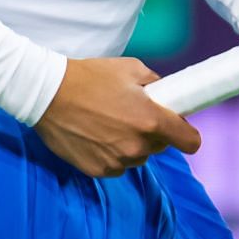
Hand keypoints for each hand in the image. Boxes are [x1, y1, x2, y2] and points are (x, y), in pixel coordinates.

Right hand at [33, 55, 202, 178]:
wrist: (48, 94)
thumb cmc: (90, 77)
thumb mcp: (130, 68)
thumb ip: (155, 83)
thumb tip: (164, 94)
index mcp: (151, 120)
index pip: (190, 141)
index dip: (188, 134)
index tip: (180, 128)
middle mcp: (138, 145)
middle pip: (160, 147)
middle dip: (153, 133)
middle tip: (133, 114)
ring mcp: (118, 161)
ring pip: (137, 156)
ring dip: (131, 144)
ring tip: (109, 123)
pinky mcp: (98, 170)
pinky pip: (116, 165)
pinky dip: (111, 154)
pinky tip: (96, 135)